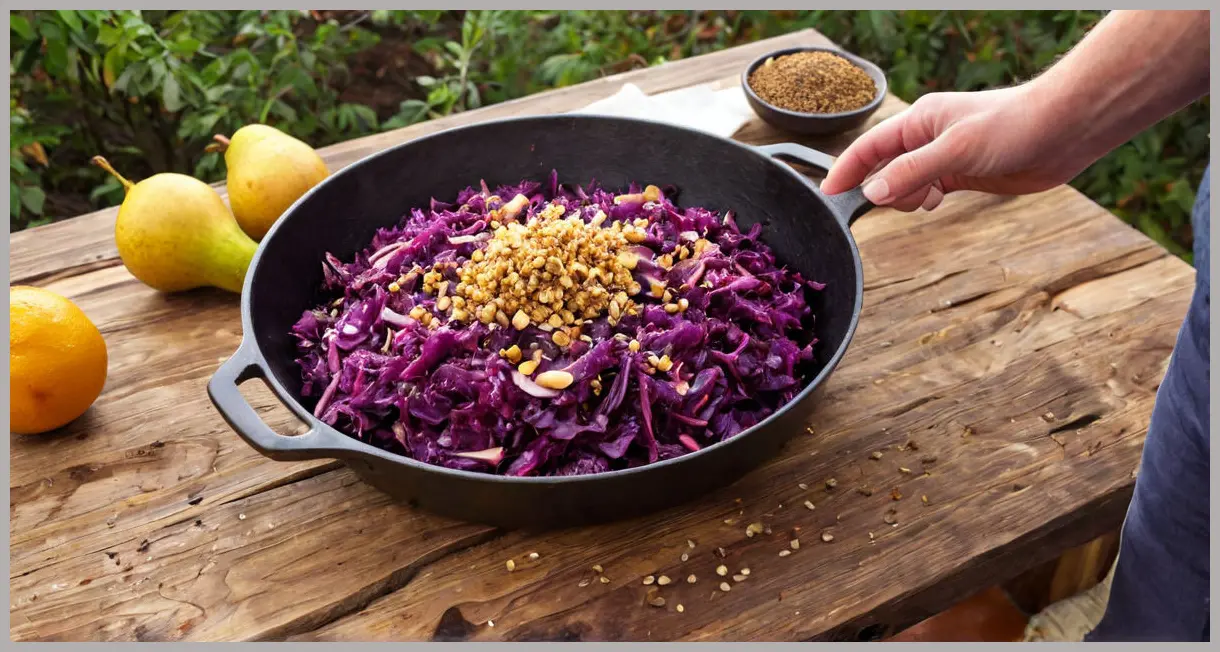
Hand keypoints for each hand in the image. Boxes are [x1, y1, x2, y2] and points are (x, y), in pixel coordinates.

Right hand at [821, 85, 1097, 211]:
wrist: (1063, 131)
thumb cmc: (1013, 126)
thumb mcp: (957, 150)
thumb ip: (913, 171)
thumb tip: (875, 193)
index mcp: (918, 121)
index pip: (868, 148)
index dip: (845, 170)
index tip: (826, 195)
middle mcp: (925, 138)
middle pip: (883, 170)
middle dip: (886, 190)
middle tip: (914, 197)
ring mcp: (942, 157)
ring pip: (904, 184)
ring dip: (908, 199)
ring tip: (931, 198)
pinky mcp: (960, 175)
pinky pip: (925, 192)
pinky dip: (924, 201)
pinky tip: (937, 202)